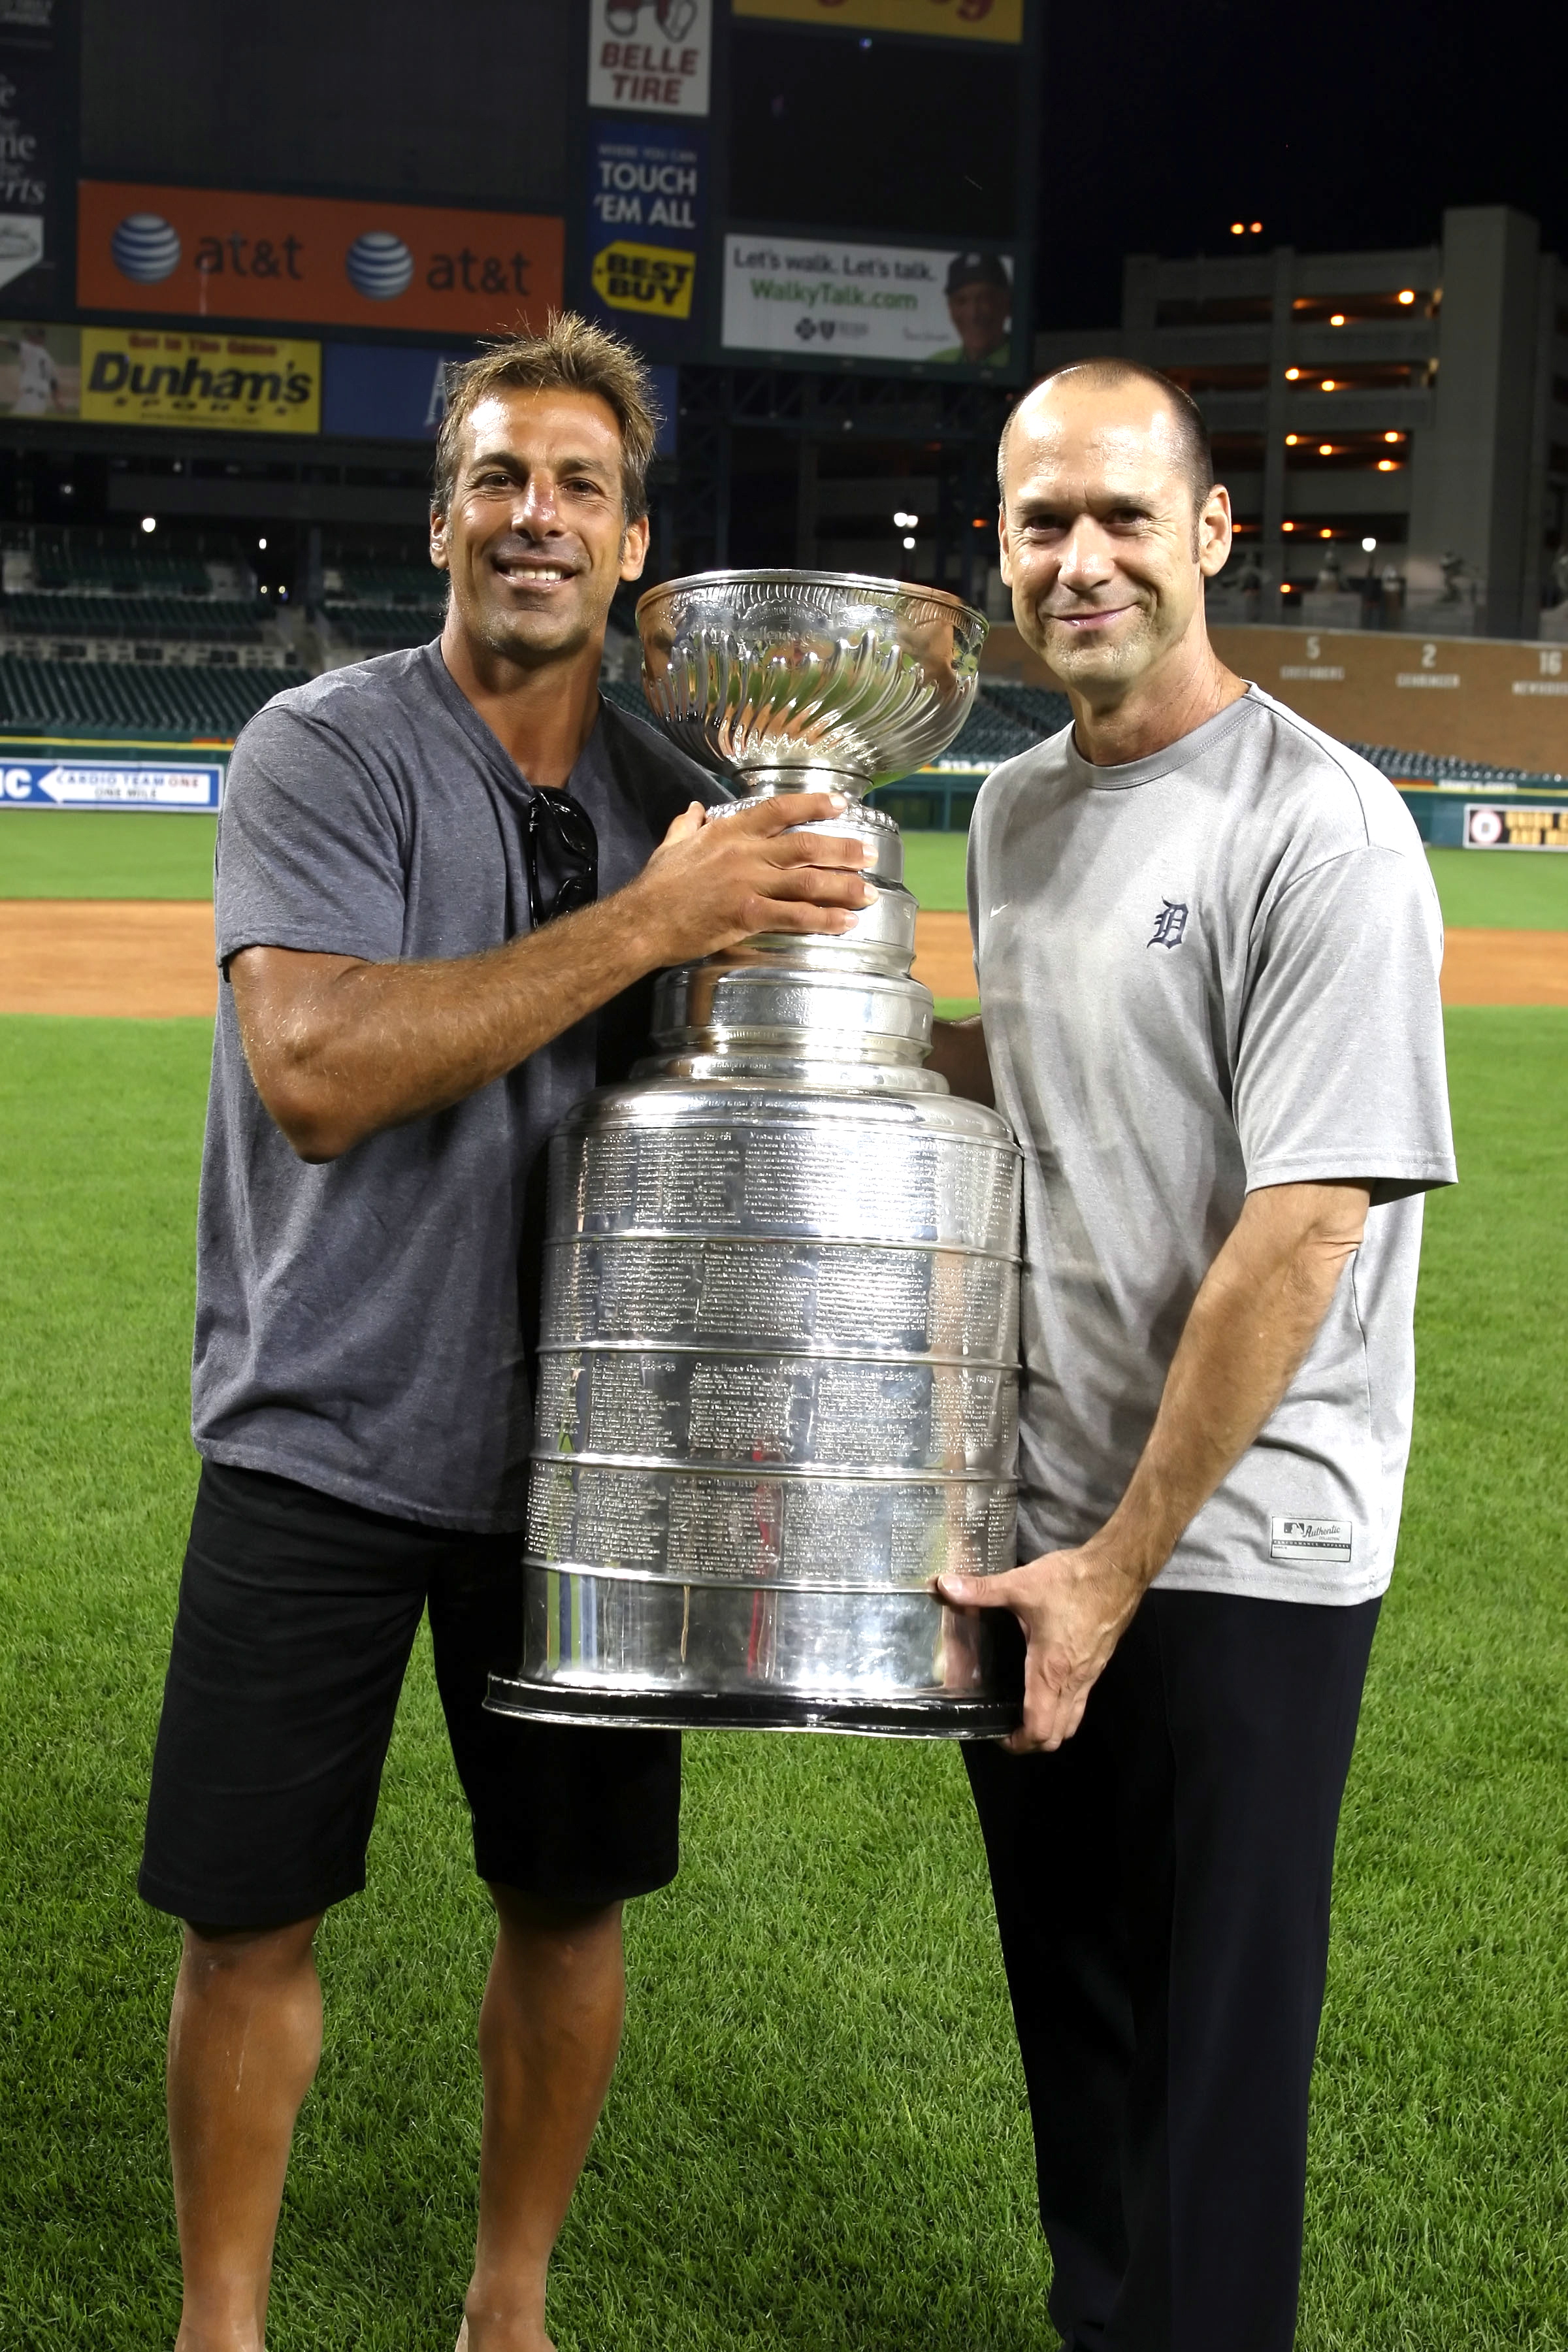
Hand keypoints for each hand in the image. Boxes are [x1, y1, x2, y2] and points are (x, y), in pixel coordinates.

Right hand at [622, 791, 872, 967]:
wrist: (641, 920)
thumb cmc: (656, 885)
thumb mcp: (671, 845)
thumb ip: (687, 825)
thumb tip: (693, 809)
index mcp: (729, 831)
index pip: (780, 809)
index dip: (814, 804)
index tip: (841, 804)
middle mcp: (745, 853)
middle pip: (806, 846)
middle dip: (843, 850)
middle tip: (869, 855)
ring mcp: (748, 883)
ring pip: (808, 881)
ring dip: (844, 886)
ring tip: (870, 892)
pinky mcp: (747, 915)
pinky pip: (795, 916)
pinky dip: (824, 919)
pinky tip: (845, 923)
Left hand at [938, 1540, 1145, 1753]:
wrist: (1118, 1571)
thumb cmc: (1072, 1581)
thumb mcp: (1022, 1584)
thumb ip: (981, 1590)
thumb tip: (943, 1586)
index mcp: (1050, 1670)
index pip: (1039, 1728)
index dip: (1017, 1742)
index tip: (995, 1734)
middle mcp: (1072, 1681)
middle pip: (1057, 1735)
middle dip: (1031, 1742)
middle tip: (1006, 1728)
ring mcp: (1089, 1676)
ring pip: (1072, 1721)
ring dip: (1050, 1728)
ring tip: (1023, 1715)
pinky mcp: (1098, 1665)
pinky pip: (1080, 1702)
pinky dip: (1063, 1709)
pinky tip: (1046, 1688)